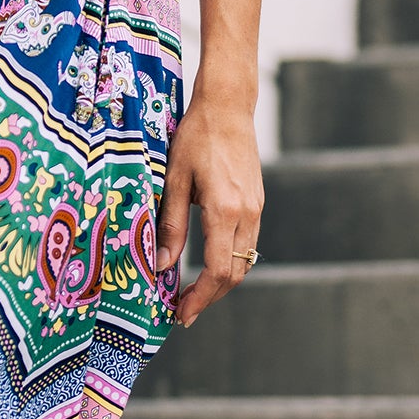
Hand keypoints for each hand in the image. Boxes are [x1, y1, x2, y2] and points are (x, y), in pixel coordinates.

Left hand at [152, 92, 263, 328]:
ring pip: (244, 262)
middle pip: (235, 274)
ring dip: (220, 283)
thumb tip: (161, 265)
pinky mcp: (257, 203)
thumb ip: (170, 225)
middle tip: (183, 312)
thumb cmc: (196, 136)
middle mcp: (247, 214)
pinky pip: (246, 244)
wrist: (228, 106)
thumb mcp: (174, 179)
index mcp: (225, 209)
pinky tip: (207, 264)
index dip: (199, 298)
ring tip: (192, 293)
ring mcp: (256, 209)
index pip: (218, 271)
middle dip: (209, 298)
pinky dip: (228, 262)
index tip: (180, 313)